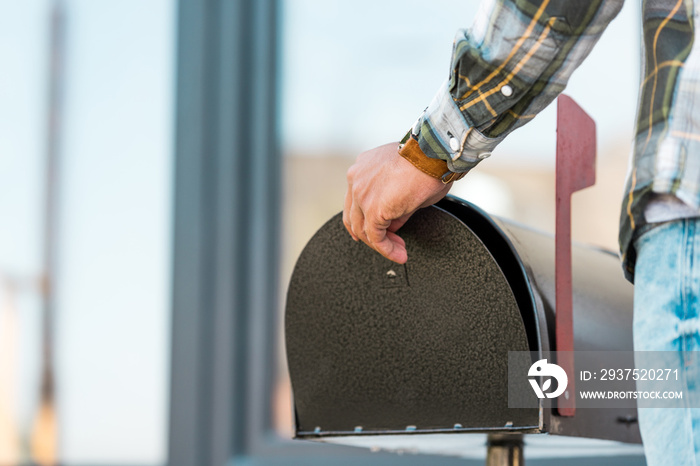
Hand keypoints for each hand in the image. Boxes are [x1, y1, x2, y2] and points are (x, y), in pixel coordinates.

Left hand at [343, 142, 451, 263]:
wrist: (433, 153)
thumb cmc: (427, 161)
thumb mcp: (406, 183)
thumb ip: (394, 205)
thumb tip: (393, 224)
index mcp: (362, 169)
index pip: (356, 201)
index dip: (366, 220)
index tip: (383, 231)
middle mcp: (356, 179)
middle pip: (354, 217)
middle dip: (372, 235)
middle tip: (391, 244)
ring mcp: (361, 194)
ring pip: (362, 230)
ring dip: (382, 245)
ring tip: (399, 252)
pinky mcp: (372, 209)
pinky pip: (376, 237)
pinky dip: (387, 250)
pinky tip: (399, 254)